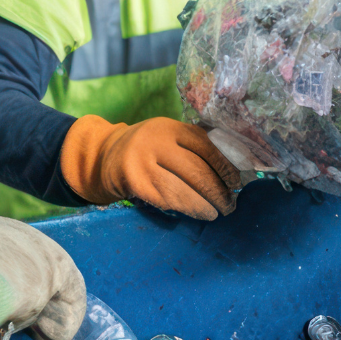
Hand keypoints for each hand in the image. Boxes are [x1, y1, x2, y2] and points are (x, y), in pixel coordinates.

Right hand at [59, 115, 241, 219]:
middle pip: (196, 170)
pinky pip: (166, 200)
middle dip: (217, 191)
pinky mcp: (134, 183)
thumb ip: (194, 145)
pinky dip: (186, 208)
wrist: (103, 155)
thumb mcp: (168, 136)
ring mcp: (142, 162)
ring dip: (203, 205)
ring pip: (182, 189)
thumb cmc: (148, 149)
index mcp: (170, 127)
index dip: (225, 166)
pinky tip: (197, 212)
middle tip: (230, 205)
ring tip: (215, 212)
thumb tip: (234, 167)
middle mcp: (156, 141)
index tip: (237, 182)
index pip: (206, 146)